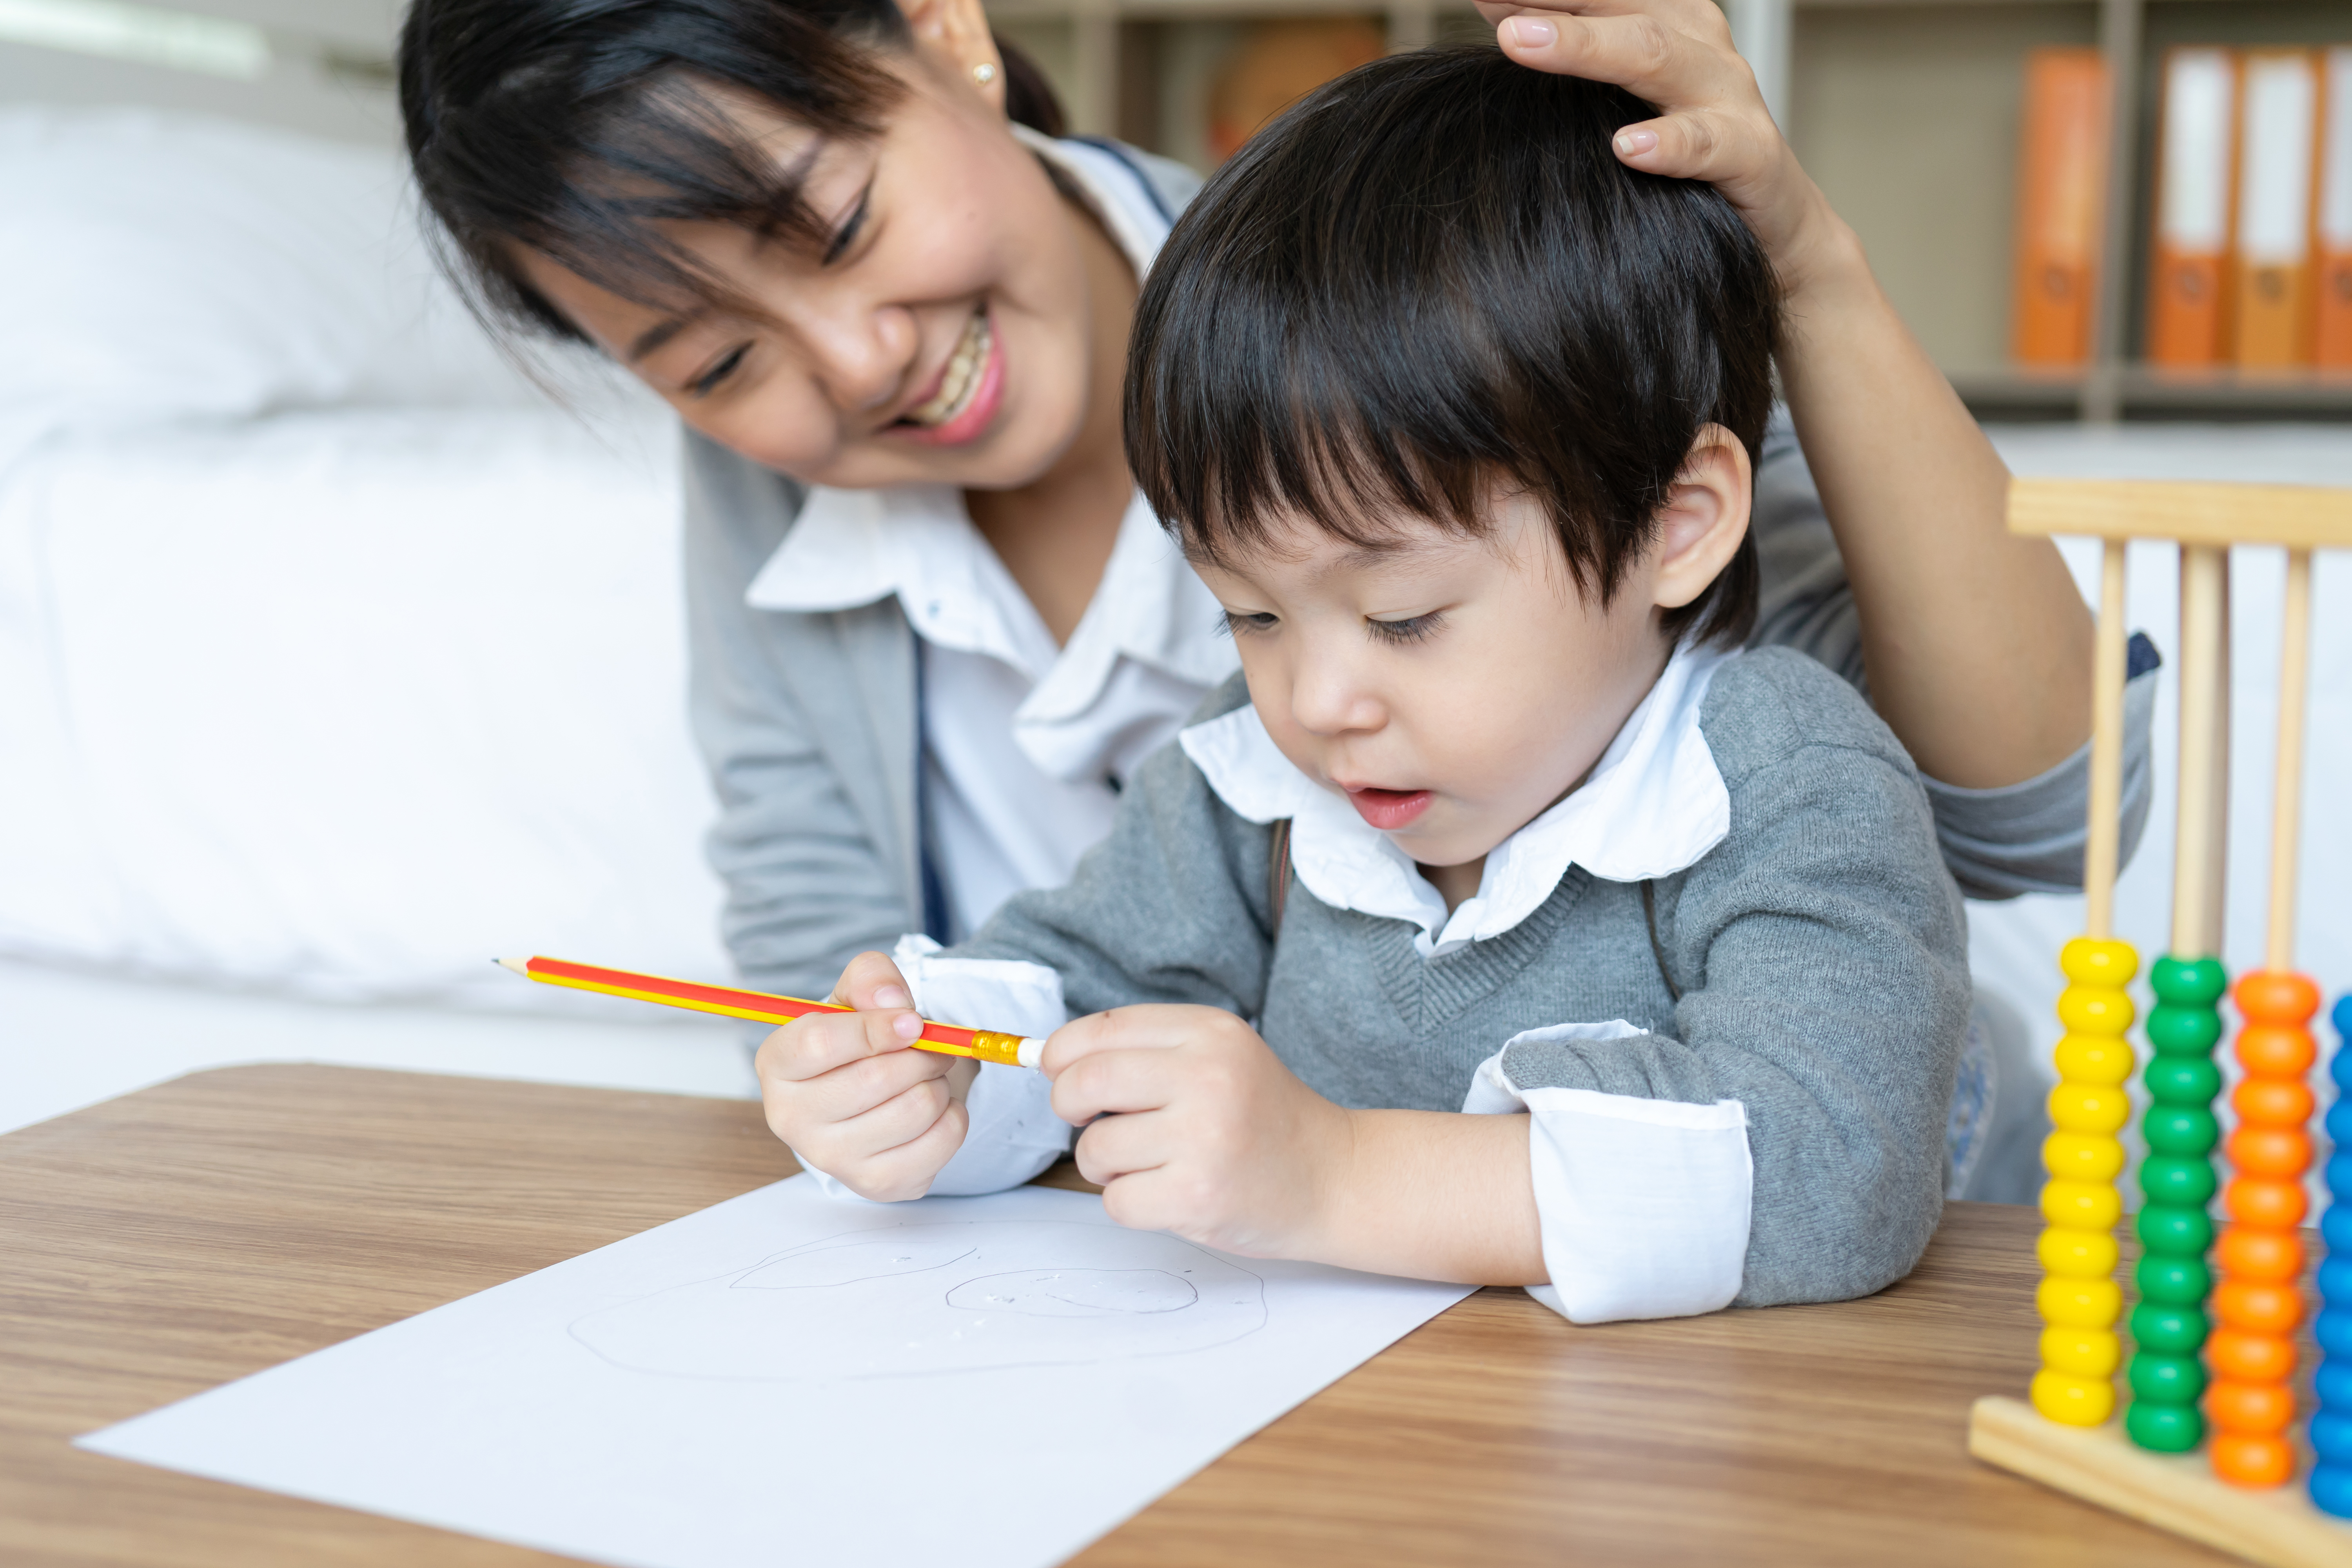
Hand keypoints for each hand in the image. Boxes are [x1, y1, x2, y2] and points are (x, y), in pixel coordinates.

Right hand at [754, 951, 973, 1200]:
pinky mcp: (876, 1183)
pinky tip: (936, 1108)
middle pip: (873, 1079)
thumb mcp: (857, 995)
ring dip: (938, 1083)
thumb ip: (870, 979)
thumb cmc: (859, 1041)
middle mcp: (790, 1117)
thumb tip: (894, 1004)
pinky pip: (940, 1141)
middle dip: (920, 1055)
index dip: (875, 1028)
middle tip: (930, 1048)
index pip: (819, 1044)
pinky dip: (953, 1115)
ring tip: (927, 1077)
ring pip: (914, 1109)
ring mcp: (831, 1158)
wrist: (874, 1094)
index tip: (913, 1021)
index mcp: (777, 1063)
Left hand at [1042, 1005, 1353, 1256]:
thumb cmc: (1261, 1119)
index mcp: (1208, 1032)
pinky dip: (1128, 1204)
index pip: (1100, 1029)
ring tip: (1149, 1163)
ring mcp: (1204, 1137)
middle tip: (1089, 1121)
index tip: (1060, 1074)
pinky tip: (1168, 1193)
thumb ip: (1144, 1051)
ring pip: (1094, 1148)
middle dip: (1067, 1105)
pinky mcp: (1198, 1195)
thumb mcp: (1218, 1056)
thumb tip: (1047, 1060)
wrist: (1333, 1177)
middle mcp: (1208, 1076)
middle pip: (1084, 1082)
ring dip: (1104, 1164)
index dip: (1061, 1054)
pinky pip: (1115, 1201)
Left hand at [1482, 0, 1849, 296]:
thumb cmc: (1689, 156)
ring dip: (1586, 46)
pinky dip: (1669, 143)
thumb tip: (1502, 15)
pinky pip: (1708, 144)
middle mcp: (1697, 44)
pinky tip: (1626, 147)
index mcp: (1666, 18)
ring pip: (1655, 56)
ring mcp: (1727, 95)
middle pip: (1617, 4)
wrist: (1779, 226)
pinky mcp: (1752, 154)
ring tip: (1521, 41)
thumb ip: (1575, 54)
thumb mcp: (1627, 96)